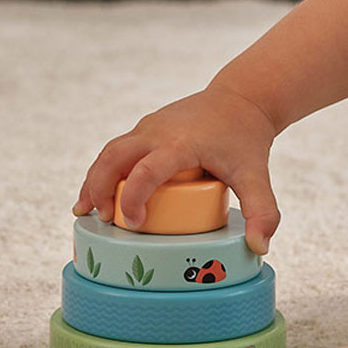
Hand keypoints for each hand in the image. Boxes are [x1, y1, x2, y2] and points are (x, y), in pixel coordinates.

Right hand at [73, 83, 281, 255]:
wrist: (243, 98)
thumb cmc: (245, 137)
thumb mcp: (255, 175)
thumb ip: (262, 211)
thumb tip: (258, 248)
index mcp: (181, 143)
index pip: (146, 171)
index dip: (133, 199)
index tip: (134, 224)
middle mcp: (158, 131)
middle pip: (114, 158)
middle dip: (99, 189)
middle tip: (100, 219)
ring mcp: (149, 126)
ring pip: (110, 152)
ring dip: (94, 180)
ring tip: (85, 211)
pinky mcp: (147, 127)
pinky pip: (117, 149)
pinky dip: (104, 170)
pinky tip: (99, 192)